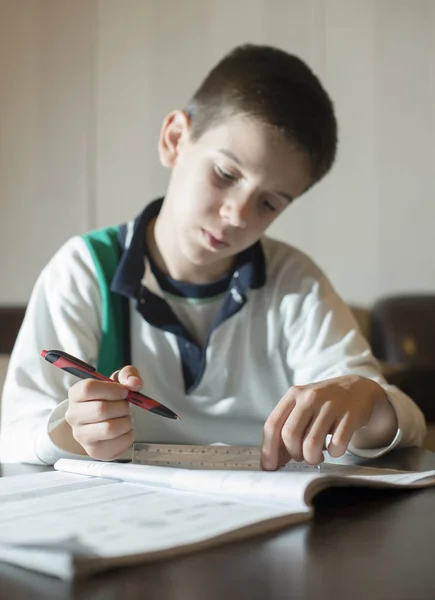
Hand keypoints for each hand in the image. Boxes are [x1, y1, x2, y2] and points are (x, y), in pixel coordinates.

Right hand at [65, 366, 142, 460]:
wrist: (104, 422)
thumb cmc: (110, 399)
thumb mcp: (118, 381)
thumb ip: (128, 375)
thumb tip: (135, 383)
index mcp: (76, 394)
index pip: (88, 388)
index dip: (112, 389)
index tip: (124, 392)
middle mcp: (73, 416)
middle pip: (101, 409)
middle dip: (122, 406)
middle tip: (126, 406)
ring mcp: (82, 436)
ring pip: (110, 428)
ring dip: (126, 421)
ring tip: (125, 418)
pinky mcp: (95, 451)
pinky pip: (120, 443)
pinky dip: (129, 434)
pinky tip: (124, 430)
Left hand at [261, 375, 396, 469]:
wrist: (358, 388)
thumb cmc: (324, 403)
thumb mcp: (303, 406)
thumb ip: (287, 426)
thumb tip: (273, 459)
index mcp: (294, 395)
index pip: (272, 424)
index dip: (268, 449)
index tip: (269, 466)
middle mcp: (310, 397)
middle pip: (290, 435)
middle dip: (294, 453)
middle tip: (301, 457)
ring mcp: (331, 405)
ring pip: (311, 443)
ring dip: (312, 457)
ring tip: (316, 456)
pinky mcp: (350, 415)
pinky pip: (337, 443)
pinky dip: (335, 453)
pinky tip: (335, 448)